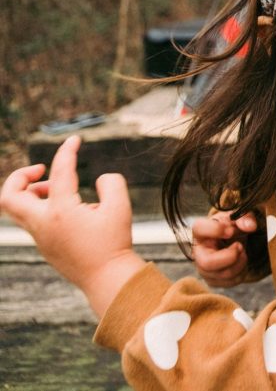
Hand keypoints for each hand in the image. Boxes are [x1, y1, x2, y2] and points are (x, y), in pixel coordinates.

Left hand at [0, 135, 144, 316]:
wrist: (106, 278)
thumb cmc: (114, 243)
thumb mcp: (121, 207)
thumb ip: (112, 183)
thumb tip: (99, 179)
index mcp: (60, 211)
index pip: (59, 172)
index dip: (67, 151)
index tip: (74, 140)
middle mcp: (43, 223)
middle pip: (9, 195)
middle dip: (21, 176)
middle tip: (42, 170)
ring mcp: (40, 236)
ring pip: (16, 208)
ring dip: (31, 191)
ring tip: (56, 188)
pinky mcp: (44, 245)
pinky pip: (31, 219)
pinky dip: (41, 206)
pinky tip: (68, 207)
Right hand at [192, 210, 257, 287]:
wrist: (231, 242)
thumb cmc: (230, 228)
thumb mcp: (237, 218)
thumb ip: (245, 218)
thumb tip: (250, 226)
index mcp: (200, 232)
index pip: (199, 228)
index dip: (217, 230)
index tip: (231, 230)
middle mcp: (198, 252)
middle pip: (207, 263)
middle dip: (230, 256)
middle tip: (240, 246)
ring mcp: (204, 269)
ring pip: (222, 274)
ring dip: (240, 263)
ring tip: (242, 252)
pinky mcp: (213, 280)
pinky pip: (231, 282)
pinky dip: (242, 272)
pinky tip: (240, 261)